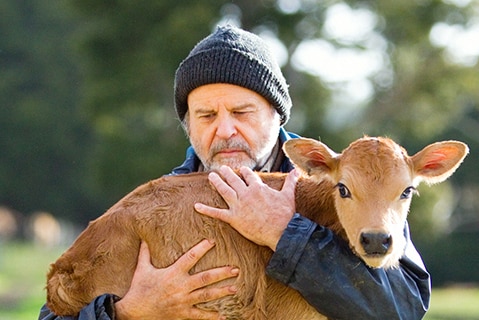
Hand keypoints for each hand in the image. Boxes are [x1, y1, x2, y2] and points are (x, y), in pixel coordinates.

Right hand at [115, 240, 238, 319]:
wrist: (134, 311)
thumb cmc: (138, 288)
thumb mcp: (141, 268)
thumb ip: (145, 253)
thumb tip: (144, 237)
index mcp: (173, 273)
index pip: (190, 258)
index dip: (201, 249)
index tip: (212, 241)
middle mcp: (180, 286)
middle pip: (205, 278)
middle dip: (221, 273)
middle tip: (235, 269)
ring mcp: (183, 301)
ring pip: (206, 296)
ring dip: (221, 292)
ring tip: (234, 288)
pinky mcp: (182, 314)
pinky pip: (199, 315)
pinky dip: (212, 316)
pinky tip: (223, 316)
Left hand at [195, 166, 298, 250]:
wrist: (281, 231)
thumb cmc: (286, 214)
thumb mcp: (288, 195)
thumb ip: (291, 182)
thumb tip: (297, 172)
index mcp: (258, 187)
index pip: (248, 175)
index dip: (244, 172)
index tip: (241, 169)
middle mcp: (246, 193)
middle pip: (233, 179)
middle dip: (227, 173)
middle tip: (221, 168)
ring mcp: (239, 205)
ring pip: (224, 190)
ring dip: (216, 182)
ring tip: (211, 176)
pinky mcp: (234, 218)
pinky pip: (217, 213)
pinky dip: (206, 210)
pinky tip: (196, 206)